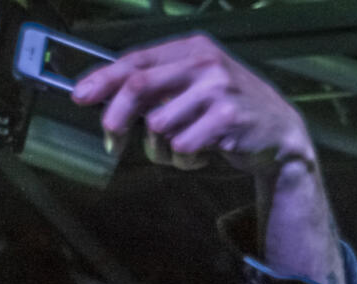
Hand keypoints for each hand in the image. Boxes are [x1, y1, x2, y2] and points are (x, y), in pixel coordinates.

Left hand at [73, 34, 313, 175]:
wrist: (278, 131)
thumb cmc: (223, 112)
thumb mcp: (192, 89)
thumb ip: (155, 90)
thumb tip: (103, 102)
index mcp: (191, 48)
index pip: (136, 60)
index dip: (103, 79)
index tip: (78, 96)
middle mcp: (204, 62)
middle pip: (139, 85)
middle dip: (117, 117)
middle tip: (111, 140)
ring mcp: (218, 87)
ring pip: (159, 124)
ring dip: (160, 150)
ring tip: (181, 149)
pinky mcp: (228, 116)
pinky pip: (183, 146)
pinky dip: (185, 161)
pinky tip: (202, 156)